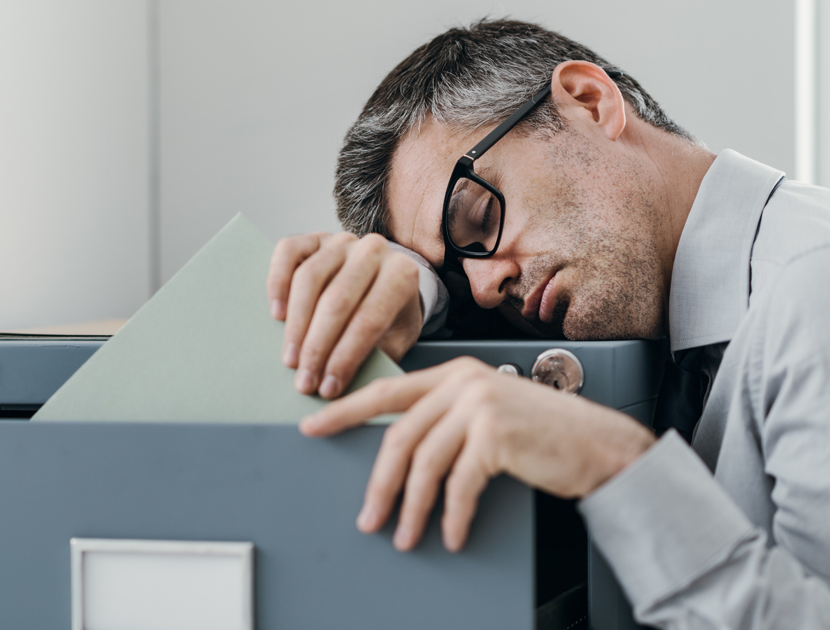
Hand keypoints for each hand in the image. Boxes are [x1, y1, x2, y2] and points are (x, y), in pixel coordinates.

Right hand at [267, 232, 422, 398]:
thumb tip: (341, 389)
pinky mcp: (313, 237)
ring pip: (309, 279)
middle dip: (317, 348)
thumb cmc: (388, 316)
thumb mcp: (395, 339)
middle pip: (336, 302)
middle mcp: (373, 250)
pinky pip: (287, 253)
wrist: (383, 280)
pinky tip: (276, 315)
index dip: (345, 358)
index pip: (369, 321)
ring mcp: (341, 240)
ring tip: (289, 359)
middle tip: (303, 382)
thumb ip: (375, 357)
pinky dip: (277, 283)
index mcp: (401, 274)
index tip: (328, 389)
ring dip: (296, 325)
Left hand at [299, 357, 655, 551]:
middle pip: (399, 437)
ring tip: (406, 537)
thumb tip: (396, 457)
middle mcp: (463, 381)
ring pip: (424, 464)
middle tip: (367, 518)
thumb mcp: (486, 416)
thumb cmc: (544, 437)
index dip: (345, 411)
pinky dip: (451, 515)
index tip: (312, 426)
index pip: (387, 392)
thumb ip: (445, 421)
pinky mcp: (495, 432)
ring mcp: (479, 403)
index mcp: (454, 373)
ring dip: (412, 508)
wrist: (602, 448)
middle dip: (380, 484)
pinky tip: (449, 535)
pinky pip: (458, 484)